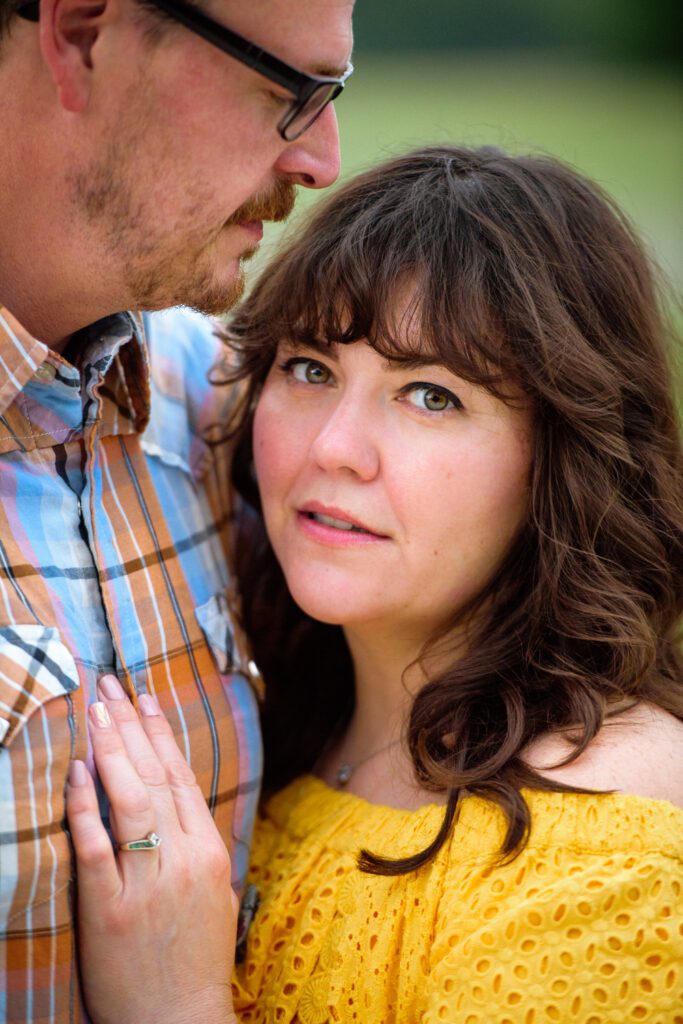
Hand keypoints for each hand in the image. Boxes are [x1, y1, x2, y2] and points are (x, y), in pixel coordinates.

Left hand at [66, 676, 238, 1023]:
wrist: (181, 1022)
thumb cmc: (195, 961)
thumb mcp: (213, 894)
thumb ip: (198, 846)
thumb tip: (177, 803)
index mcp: (210, 852)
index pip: (183, 777)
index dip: (161, 734)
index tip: (144, 698)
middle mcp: (184, 859)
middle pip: (156, 778)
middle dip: (130, 727)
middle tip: (109, 688)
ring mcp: (149, 883)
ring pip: (131, 800)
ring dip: (112, 751)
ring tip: (94, 713)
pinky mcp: (112, 910)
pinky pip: (96, 847)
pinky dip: (85, 806)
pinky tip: (76, 773)